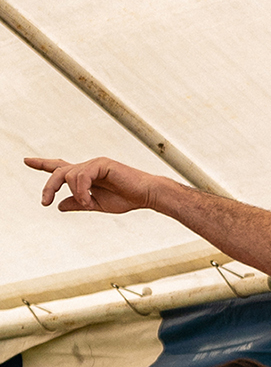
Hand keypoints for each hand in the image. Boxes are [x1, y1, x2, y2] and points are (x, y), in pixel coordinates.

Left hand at [27, 155, 158, 214]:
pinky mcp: (100, 164)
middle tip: (44, 202)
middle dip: (48, 186)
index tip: (26, 161)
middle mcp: (88, 166)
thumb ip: (78, 203)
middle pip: (58, 171)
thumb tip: (58, 205)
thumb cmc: (127, 199)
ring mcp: (94, 163)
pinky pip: (80, 177)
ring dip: (75, 194)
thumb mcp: (97, 205)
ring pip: (68, 175)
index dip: (43, 164)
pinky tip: (89, 200)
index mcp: (87, 175)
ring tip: (87, 204)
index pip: (61, 167)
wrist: (147, 195)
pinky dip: (82, 191)